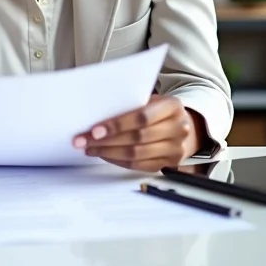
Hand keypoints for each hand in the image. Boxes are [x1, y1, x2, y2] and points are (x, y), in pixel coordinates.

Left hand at [72, 95, 202, 171]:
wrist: (182, 124)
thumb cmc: (158, 109)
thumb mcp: (150, 99)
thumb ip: (131, 104)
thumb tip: (97, 113)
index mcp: (173, 106)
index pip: (141, 117)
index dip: (117, 125)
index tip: (94, 130)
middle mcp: (179, 128)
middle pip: (137, 137)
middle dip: (106, 140)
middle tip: (84, 140)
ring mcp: (176, 148)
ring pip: (136, 154)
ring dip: (108, 152)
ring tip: (89, 148)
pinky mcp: (169, 163)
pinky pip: (138, 165)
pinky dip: (118, 160)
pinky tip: (104, 154)